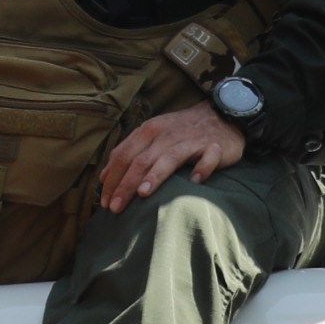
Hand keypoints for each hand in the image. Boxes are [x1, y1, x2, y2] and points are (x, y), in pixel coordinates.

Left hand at [99, 105, 247, 215]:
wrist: (220, 115)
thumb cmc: (181, 131)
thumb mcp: (152, 135)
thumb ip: (129, 153)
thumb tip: (104, 177)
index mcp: (149, 131)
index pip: (124, 155)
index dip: (112, 178)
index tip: (104, 201)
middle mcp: (166, 135)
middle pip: (142, 160)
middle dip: (126, 184)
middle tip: (115, 207)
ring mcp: (190, 140)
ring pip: (169, 158)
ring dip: (155, 175)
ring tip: (143, 194)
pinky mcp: (214, 147)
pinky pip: (208, 158)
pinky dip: (202, 168)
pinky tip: (195, 181)